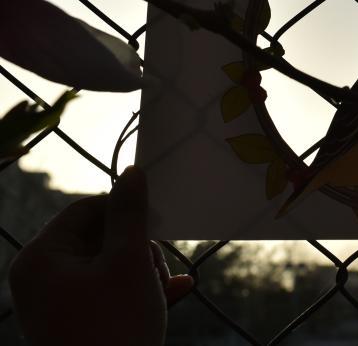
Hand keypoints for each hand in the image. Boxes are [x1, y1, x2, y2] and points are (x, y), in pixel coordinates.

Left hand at [9, 166, 192, 345]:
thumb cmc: (115, 325)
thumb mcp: (128, 262)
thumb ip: (130, 214)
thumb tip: (133, 173)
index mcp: (42, 257)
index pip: (86, 209)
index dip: (125, 209)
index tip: (157, 220)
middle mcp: (43, 277)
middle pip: (100, 237)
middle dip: (140, 248)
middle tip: (159, 266)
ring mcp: (58, 302)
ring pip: (111, 264)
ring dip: (146, 270)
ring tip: (167, 287)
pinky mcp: (77, 321)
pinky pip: (110, 290)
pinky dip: (140, 289)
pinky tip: (174, 292)